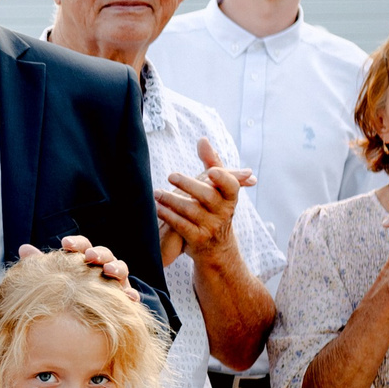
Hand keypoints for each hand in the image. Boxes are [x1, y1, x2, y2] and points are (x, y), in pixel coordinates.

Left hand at [23, 234, 140, 302]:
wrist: (81, 321)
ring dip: (116, 267)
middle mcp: (101, 268)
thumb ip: (40, 264)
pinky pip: (130, 296)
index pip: (83, 246)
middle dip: (99, 253)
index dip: (76, 244)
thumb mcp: (52, 279)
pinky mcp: (123, 299)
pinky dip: (131, 295)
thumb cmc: (65, 293)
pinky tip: (128, 297)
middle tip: (90, 255)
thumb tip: (24, 248)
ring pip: (120, 270)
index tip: (65, 244)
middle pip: (104, 254)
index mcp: (84, 260)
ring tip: (109, 270)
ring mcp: (115, 282)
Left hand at [156, 137, 251, 264]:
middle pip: (207, 195)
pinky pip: (180, 225)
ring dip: (171, 199)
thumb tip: (203, 139)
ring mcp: (211, 227)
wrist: (216, 248)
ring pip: (191, 210)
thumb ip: (211, 163)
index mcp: (231, 198)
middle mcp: (224, 212)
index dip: (222, 178)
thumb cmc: (214, 210)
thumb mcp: (218, 188)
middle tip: (171, 175)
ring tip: (157, 192)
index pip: (231, 186)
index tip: (210, 171)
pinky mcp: (197, 238)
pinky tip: (156, 207)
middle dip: (188, 184)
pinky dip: (167, 215)